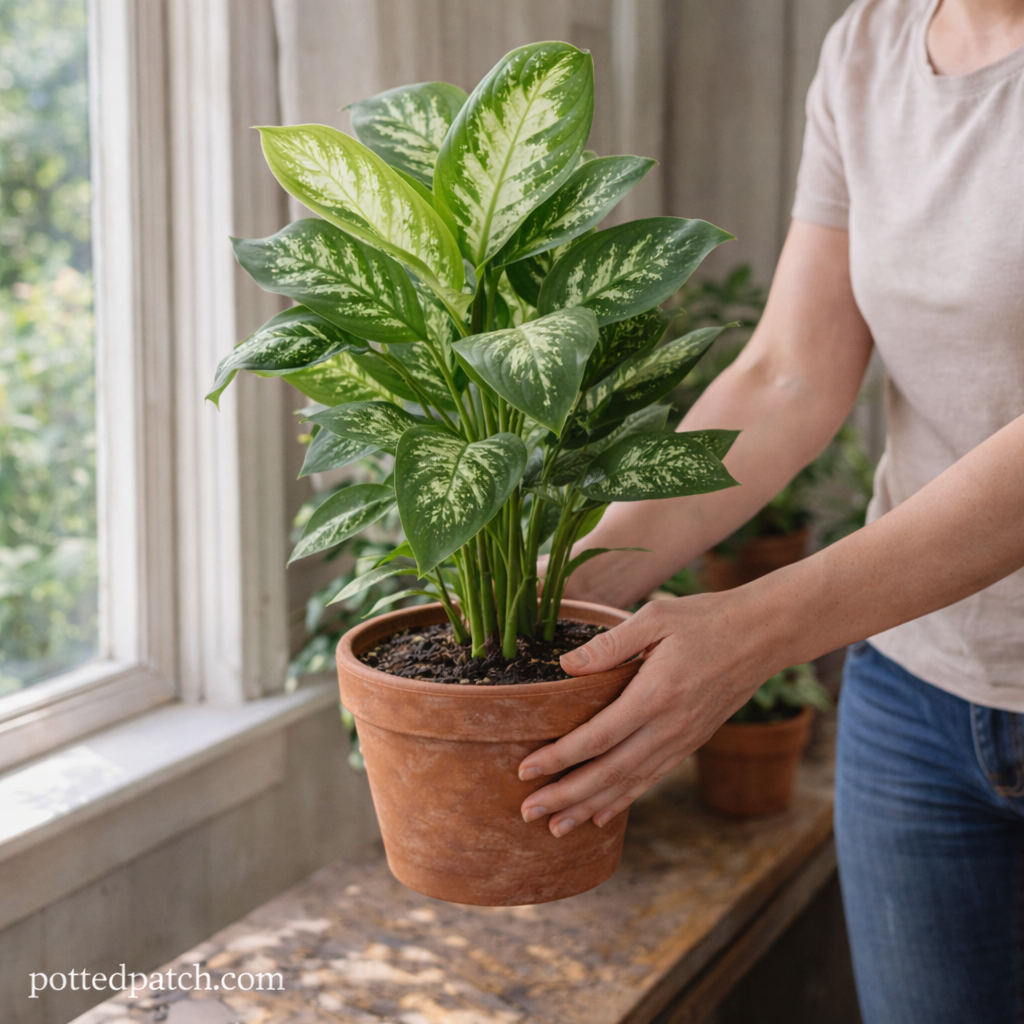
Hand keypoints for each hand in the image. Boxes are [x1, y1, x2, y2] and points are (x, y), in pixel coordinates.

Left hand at [518, 590, 780, 835]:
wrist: (763, 635)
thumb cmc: (705, 618)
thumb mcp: (656, 616)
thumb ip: (610, 644)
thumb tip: (566, 666)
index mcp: (656, 694)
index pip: (598, 737)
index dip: (559, 758)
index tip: (525, 771)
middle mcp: (669, 726)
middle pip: (609, 772)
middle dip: (566, 796)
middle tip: (528, 811)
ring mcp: (683, 739)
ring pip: (630, 784)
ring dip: (590, 808)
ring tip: (556, 828)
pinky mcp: (691, 742)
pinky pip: (652, 778)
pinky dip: (623, 800)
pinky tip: (600, 815)